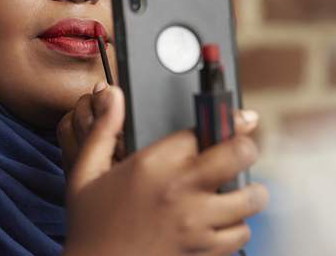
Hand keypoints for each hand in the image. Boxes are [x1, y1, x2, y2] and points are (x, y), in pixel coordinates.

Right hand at [62, 85, 267, 255]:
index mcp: (152, 165)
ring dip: (247, 191)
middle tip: (239, 150)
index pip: (204, 131)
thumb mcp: (85, 172)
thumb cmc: (89, 224)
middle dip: (245, 147)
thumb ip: (103, 130)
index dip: (227, 120)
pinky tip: (222, 220)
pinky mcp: (204, 250)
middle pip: (240, 155)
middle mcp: (180, 190)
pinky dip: (237, 226)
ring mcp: (197, 222)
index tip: (240, 116)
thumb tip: (112, 95)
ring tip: (234, 189)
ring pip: (250, 198)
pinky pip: (242, 233)